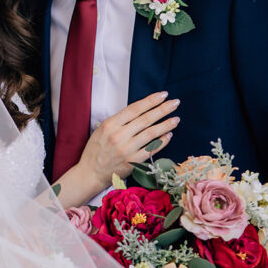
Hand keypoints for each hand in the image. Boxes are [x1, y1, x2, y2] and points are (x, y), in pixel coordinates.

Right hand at [55, 92, 179, 207]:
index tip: (163, 95)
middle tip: (175, 102)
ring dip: (166, 125)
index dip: (150, 100)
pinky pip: (151, 150)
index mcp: (111, 124)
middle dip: (163, 109)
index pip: (135, 108)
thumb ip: (120, 120)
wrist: (91, 172)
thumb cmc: (97, 149)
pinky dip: (162, 141)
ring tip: (176, 119)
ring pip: (151, 133)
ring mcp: (126, 149)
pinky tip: (169, 135)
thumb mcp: (103, 129)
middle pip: (146, 119)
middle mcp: (119, 135)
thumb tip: (141, 110)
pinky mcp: (133, 162)